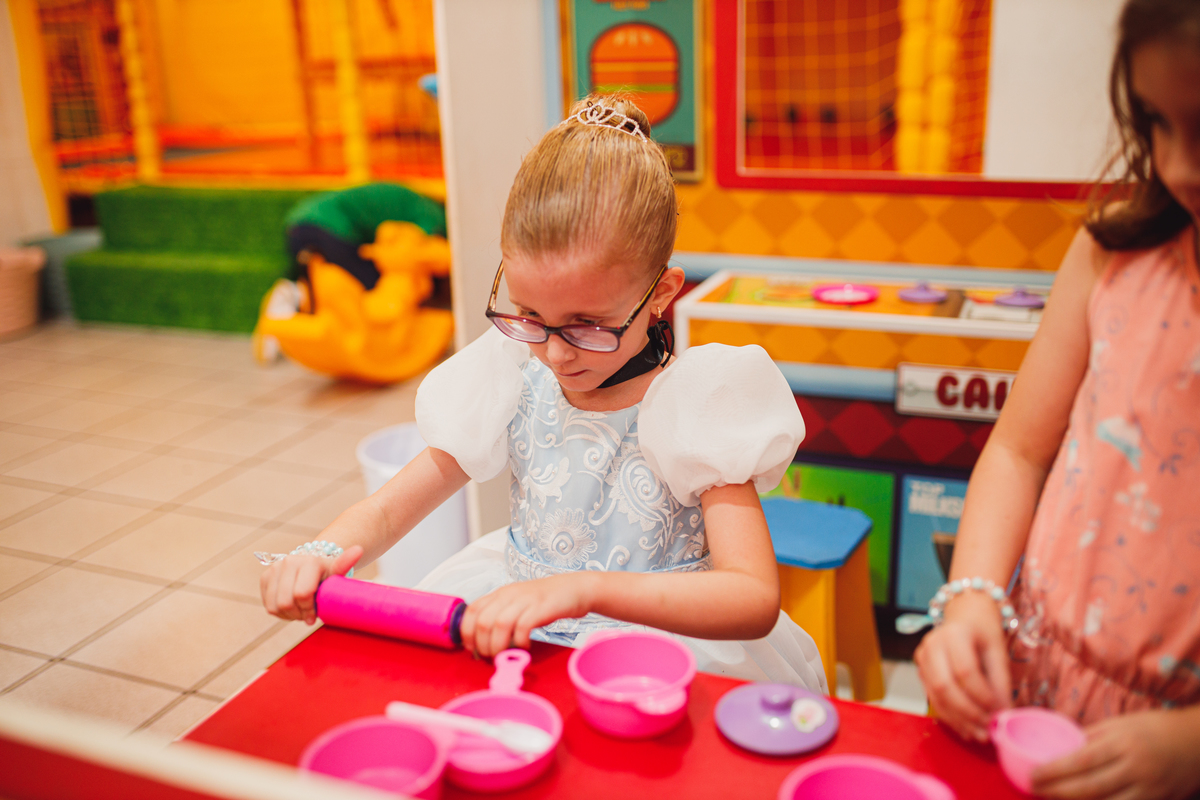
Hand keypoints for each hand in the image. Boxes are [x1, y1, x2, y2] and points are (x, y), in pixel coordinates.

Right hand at [260, 546, 361, 624]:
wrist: (314, 565)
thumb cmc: (328, 573)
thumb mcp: (338, 571)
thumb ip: (345, 563)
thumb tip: (358, 550)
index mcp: (309, 562)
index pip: (302, 594)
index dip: (309, 610)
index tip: (316, 613)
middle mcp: (289, 562)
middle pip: (286, 602)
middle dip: (298, 614)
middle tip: (308, 614)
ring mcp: (275, 568)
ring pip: (275, 606)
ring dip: (288, 615)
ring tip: (300, 610)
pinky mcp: (265, 577)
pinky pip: (268, 605)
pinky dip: (279, 612)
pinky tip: (291, 607)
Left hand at [461, 574, 594, 657]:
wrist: (575, 588)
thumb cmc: (545, 601)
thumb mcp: (517, 603)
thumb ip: (501, 616)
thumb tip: (483, 642)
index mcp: (500, 594)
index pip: (472, 611)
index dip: (466, 633)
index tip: (471, 649)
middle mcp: (509, 595)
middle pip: (483, 621)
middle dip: (482, 645)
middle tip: (489, 657)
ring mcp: (525, 600)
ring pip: (499, 625)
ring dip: (497, 646)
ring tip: (504, 656)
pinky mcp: (541, 608)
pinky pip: (522, 627)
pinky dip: (519, 642)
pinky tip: (525, 647)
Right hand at [914, 592, 1011, 741]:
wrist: (964, 616)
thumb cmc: (983, 632)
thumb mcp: (997, 651)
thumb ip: (1000, 682)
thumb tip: (1003, 714)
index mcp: (954, 634)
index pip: (965, 671)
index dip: (982, 696)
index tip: (999, 712)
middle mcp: (932, 644)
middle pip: (945, 685)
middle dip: (967, 712)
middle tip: (987, 730)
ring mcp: (922, 658)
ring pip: (936, 696)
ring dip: (958, 719)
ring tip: (978, 734)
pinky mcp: (920, 671)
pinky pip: (933, 698)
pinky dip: (950, 716)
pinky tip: (966, 727)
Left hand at [1032, 709, 1199, 799]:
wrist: (1196, 741)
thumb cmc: (1154, 728)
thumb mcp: (1121, 724)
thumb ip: (1091, 736)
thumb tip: (1060, 746)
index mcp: (1123, 742)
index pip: (1081, 760)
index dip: (1054, 770)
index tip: (1033, 774)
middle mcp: (1136, 768)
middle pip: (1090, 786)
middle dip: (1058, 790)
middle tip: (1035, 788)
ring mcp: (1149, 789)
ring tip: (1054, 798)